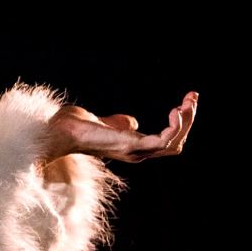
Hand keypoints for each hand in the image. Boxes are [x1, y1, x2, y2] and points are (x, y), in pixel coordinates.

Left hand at [42, 91, 197, 164]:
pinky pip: (163, 141)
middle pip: (175, 144)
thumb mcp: (104, 123)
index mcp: (134, 147)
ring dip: (186, 122)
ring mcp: (135, 151)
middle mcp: (138, 153)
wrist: (59, 130)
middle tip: (192, 97)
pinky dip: (175, 127)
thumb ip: (119, 123)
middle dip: (188, 121)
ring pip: (174, 144)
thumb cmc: (75, 126)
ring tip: (188, 102)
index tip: (185, 102)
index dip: (180, 124)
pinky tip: (176, 111)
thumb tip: (131, 121)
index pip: (167, 142)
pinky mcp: (131, 146)